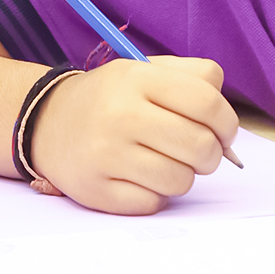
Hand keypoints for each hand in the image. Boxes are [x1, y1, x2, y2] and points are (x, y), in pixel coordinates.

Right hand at [29, 56, 238, 214]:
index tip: (224, 132)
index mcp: (137, 79)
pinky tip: (141, 176)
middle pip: (200, 145)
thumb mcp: (146, 70)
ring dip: (183, 175)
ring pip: (181, 180)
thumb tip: (226, 120)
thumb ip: (194, 78)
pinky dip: (156, 194)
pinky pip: (154, 203)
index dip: (227, 122)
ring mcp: (106, 155)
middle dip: (211, 154)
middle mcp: (120, 115)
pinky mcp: (97, 191)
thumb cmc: (112, 98)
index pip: (207, 102)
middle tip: (199, 151)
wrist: (47, 122)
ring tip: (166, 161)